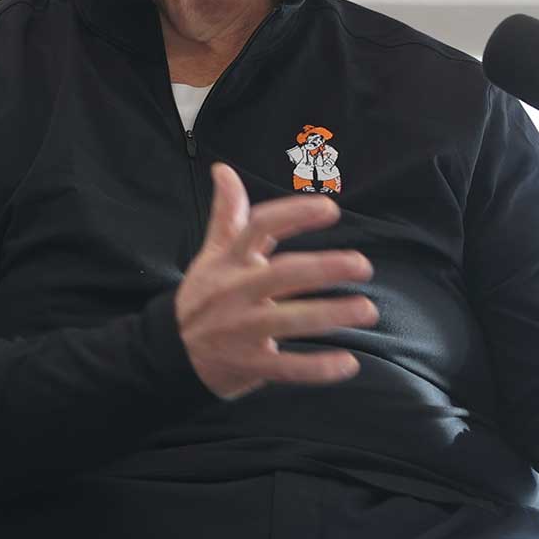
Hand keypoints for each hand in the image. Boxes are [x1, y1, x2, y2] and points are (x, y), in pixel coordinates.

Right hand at [175, 163, 376, 399]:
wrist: (171, 352)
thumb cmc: (204, 297)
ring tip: (367, 310)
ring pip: (289, 320)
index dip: (295, 215)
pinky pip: (286, 368)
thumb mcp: (211, 255)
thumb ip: (227, 214)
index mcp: (230, 262)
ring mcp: (240, 330)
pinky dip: (318, 369)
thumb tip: (223, 169)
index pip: (260, 227)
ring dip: (331, 314)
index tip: (330, 209)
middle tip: (363, 266)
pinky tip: (348, 364)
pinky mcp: (248, 364)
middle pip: (283, 273)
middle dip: (325, 267)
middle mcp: (235, 292)